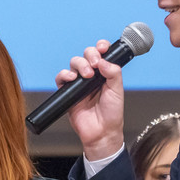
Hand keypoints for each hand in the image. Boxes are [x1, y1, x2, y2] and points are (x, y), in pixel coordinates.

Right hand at [59, 40, 126, 160]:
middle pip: (86, 55)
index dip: (101, 47)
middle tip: (95, 65)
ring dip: (79, 64)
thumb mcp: (117, 90)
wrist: (101, 132)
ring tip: (86, 75)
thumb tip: (103, 60)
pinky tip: (72, 79)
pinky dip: (64, 75)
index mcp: (105, 73)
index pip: (101, 53)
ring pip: (74, 63)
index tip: (103, 48)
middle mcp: (92, 76)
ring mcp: (79, 83)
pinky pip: (61, 78)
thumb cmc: (112, 114)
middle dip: (90, 55)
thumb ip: (113, 72)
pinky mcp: (68, 92)